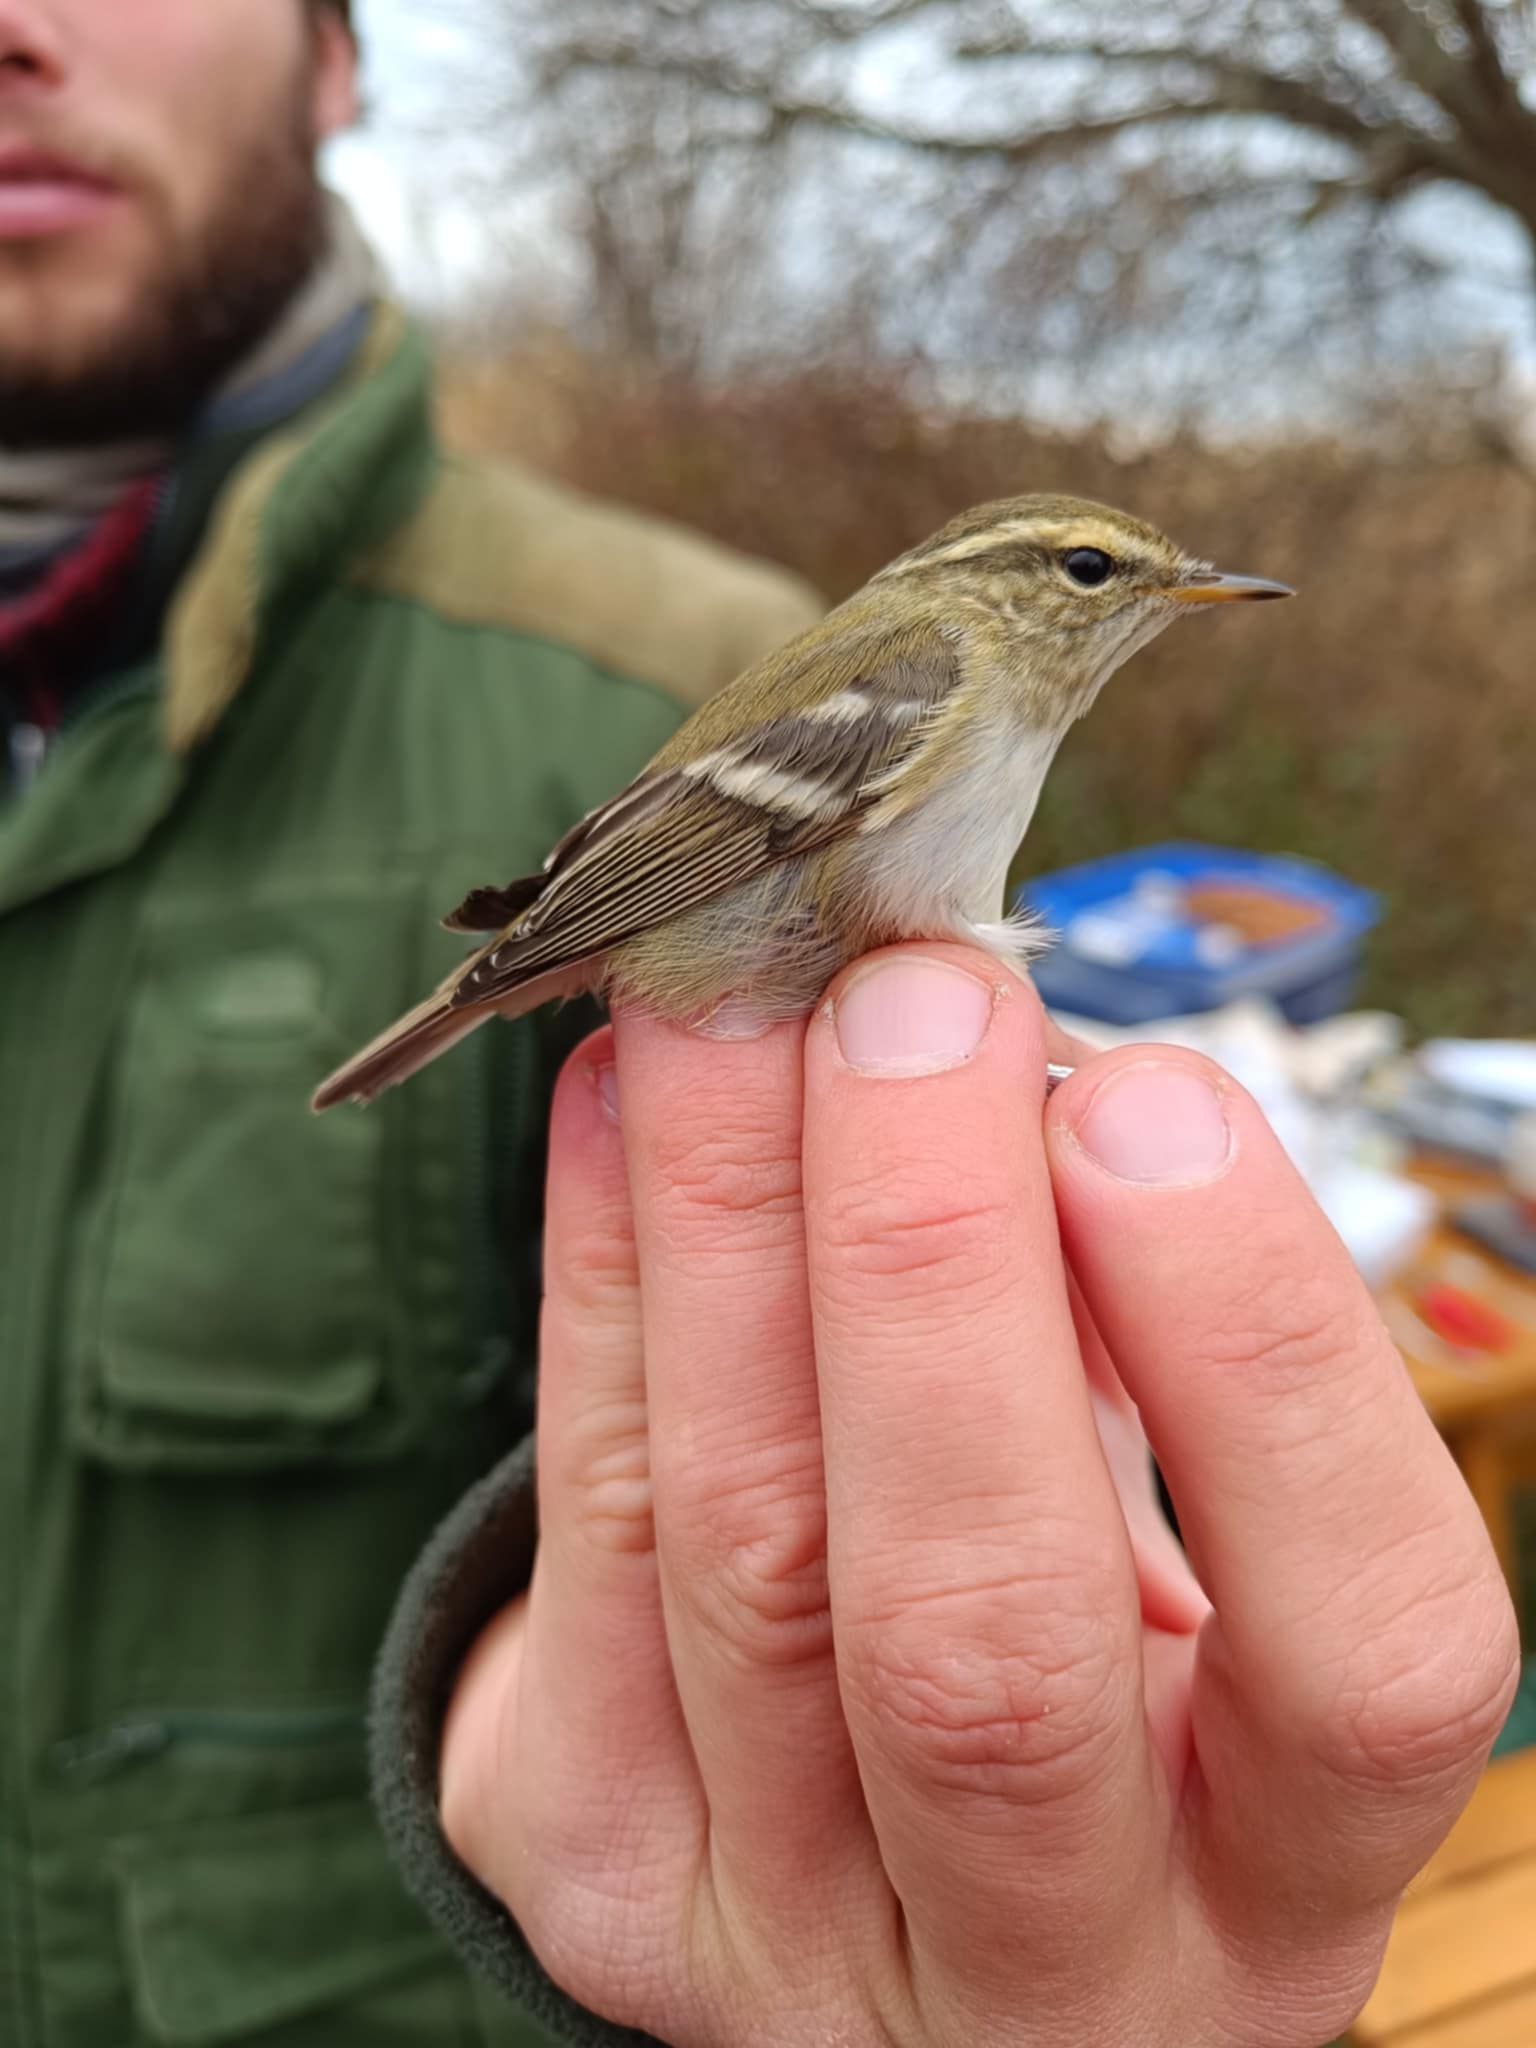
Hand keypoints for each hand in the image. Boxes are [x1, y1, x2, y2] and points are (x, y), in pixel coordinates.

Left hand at [441, 944, 1517, 2047]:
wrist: (845, 1880)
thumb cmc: (1073, 1657)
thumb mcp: (1172, 1554)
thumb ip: (1132, 1361)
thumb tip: (1018, 1083)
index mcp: (1265, 1883)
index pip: (1359, 1658)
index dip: (1261, 1358)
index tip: (1150, 1099)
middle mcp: (1040, 1963)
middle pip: (986, 1632)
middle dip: (936, 1266)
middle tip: (913, 1001)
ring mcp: (780, 1934)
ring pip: (741, 1555)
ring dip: (733, 1226)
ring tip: (737, 1002)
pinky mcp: (591, 1860)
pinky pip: (581, 1535)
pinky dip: (604, 1280)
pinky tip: (623, 1105)